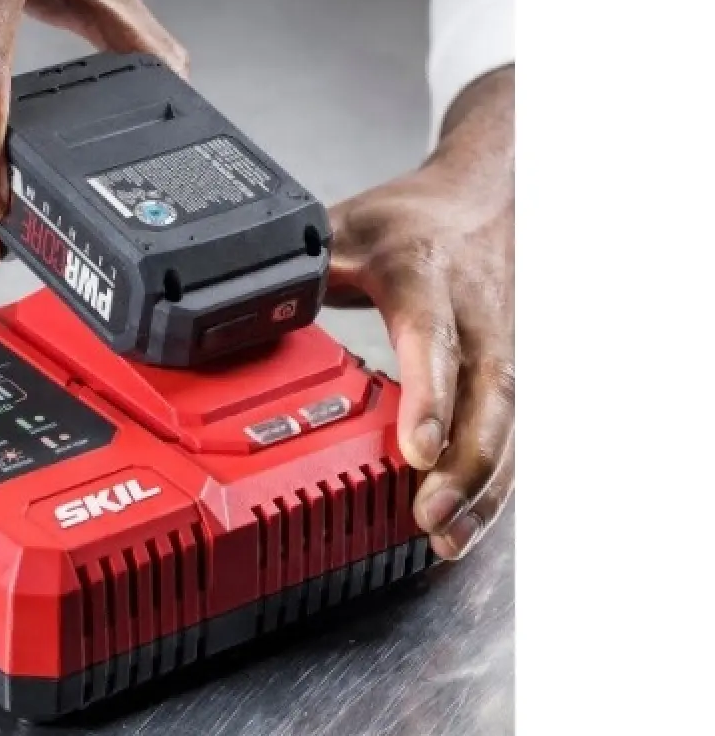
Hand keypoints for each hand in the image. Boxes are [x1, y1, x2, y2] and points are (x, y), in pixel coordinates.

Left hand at [327, 67, 513, 559]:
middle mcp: (476, 315)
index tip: (417, 450)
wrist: (488, 197)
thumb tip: (226, 308)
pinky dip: (491, 482)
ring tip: (446, 537)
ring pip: (508, 424)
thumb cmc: (413, 221)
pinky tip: (467, 522)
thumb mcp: (345, 228)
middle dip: (464, 464)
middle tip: (429, 517)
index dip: (429, 395)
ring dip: (482, 487)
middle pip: (488, 395)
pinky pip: (509, 433)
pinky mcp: (510, 373)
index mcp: (425, 275)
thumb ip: (296, 267)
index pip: (431, 336)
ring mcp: (503, 346)